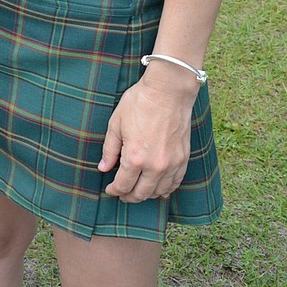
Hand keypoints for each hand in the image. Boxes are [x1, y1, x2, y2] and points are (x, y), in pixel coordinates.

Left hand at [98, 73, 194, 201]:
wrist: (168, 91)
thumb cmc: (140, 103)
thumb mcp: (116, 123)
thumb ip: (110, 149)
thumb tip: (103, 168)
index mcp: (135, 158)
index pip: (123, 185)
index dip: (114, 190)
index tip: (109, 188)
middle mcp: (155, 166)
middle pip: (141, 194)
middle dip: (128, 196)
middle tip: (122, 193)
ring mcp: (172, 164)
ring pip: (159, 192)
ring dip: (147, 194)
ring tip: (138, 190)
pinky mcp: (183, 159)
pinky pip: (175, 183)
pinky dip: (166, 189)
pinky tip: (159, 188)